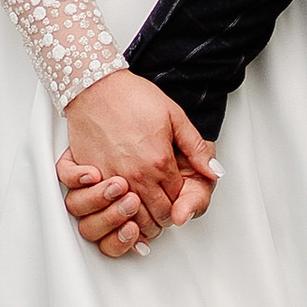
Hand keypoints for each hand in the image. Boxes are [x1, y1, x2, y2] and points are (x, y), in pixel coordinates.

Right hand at [61, 70, 221, 247]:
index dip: (180, 201)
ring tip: (145, 211)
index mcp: (159, 162)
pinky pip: (104, 207)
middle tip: (164, 208)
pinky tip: (120, 206)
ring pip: (133, 218)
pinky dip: (114, 212)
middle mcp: (136, 175)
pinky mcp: (91, 177)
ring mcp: (112, 178)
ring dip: (142, 220)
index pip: (177, 200)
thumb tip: (215, 171)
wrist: (96, 86)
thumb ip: (196, 148)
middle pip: (157, 215)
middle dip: (165, 216)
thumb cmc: (133, 97)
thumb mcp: (174, 115)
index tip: (177, 196)